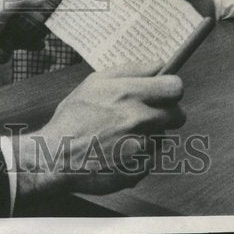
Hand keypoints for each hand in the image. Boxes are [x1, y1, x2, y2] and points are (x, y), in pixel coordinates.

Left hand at [0, 0, 46, 68]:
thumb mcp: (3, 7)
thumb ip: (24, 0)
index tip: (49, 0)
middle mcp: (0, 10)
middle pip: (23, 13)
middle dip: (34, 21)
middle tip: (47, 26)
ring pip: (19, 31)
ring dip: (28, 38)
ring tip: (40, 42)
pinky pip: (11, 45)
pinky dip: (11, 49)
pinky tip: (14, 51)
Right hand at [15, 63, 185, 198]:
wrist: (56, 156)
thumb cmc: (73, 118)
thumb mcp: (95, 82)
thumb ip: (131, 70)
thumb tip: (160, 65)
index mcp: (129, 93)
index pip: (175, 87)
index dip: (171, 89)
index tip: (164, 93)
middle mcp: (139, 119)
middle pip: (177, 115)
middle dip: (166, 114)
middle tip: (146, 116)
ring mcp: (141, 146)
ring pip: (163, 137)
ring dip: (150, 136)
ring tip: (123, 136)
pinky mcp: (140, 168)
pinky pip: (152, 158)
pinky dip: (139, 156)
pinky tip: (118, 153)